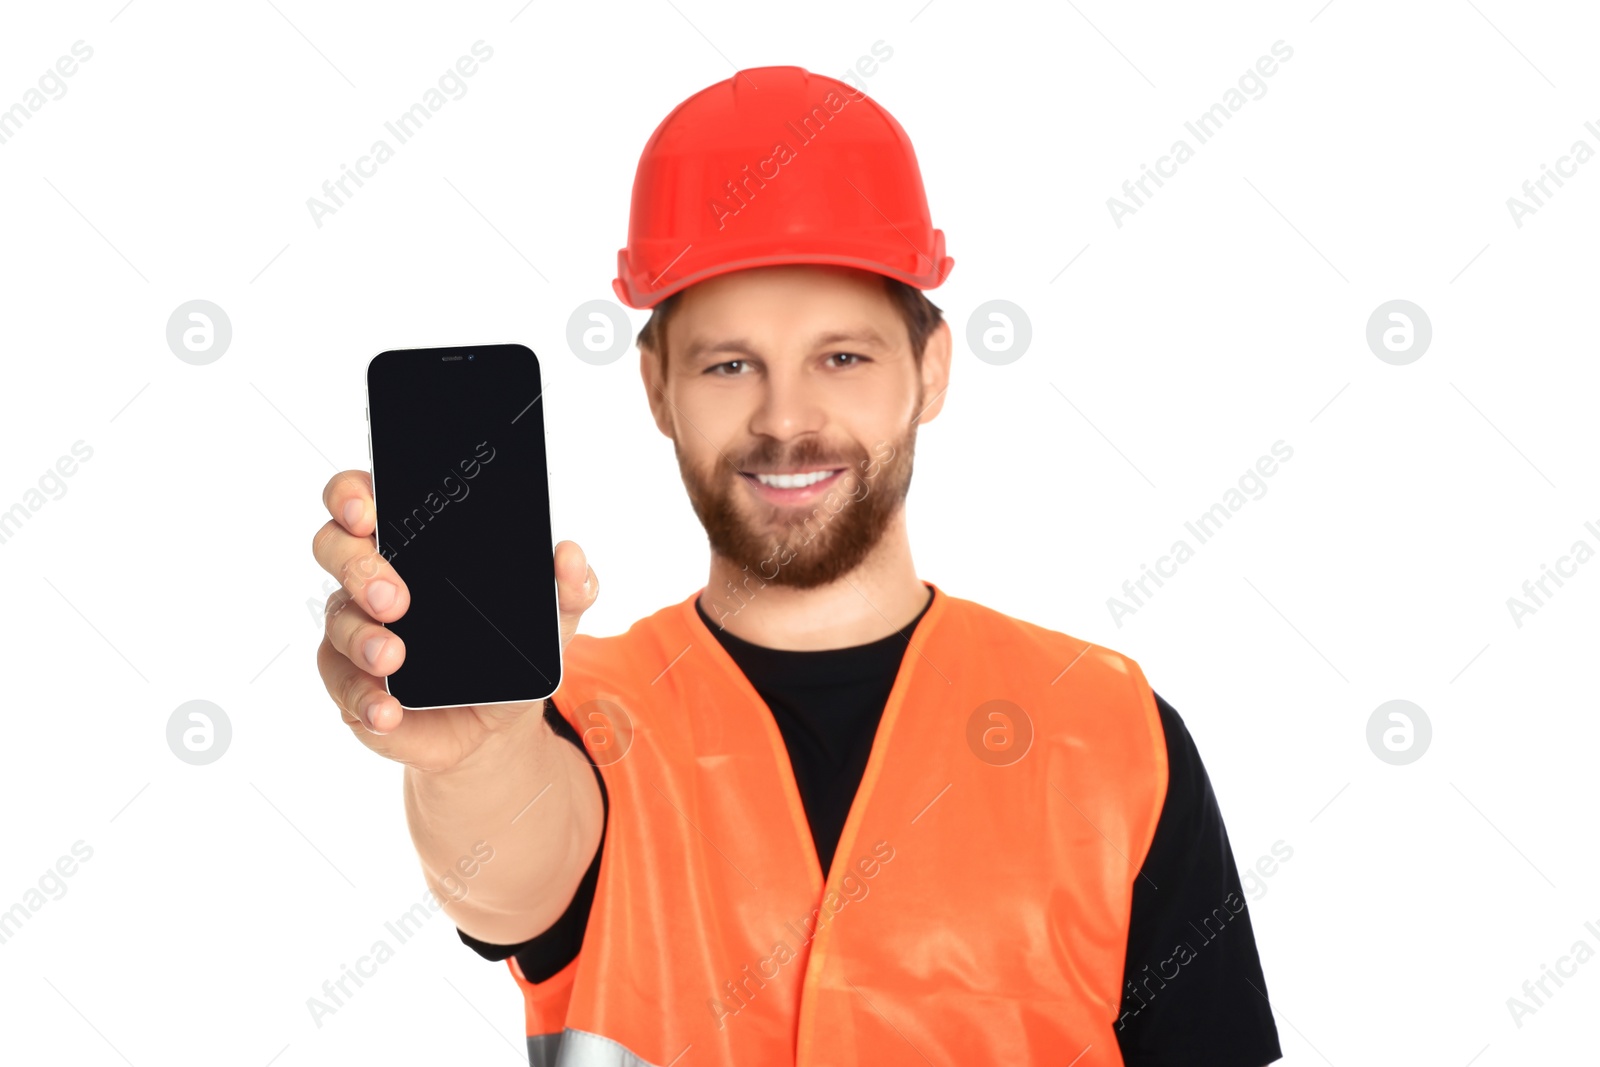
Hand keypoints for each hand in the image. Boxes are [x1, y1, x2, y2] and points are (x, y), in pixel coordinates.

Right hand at [311, 469, 598, 771]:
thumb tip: (569, 554)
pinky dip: (364, 699)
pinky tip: (388, 711)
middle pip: (334, 547)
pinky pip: (342, 686)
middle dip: (359, 566)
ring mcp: (355, 630)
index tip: (368, 512)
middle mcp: (371, 578)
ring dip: (361, 637)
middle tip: (396, 597)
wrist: (496, 724)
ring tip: (393, 658)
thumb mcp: (551, 619)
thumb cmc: (511, 650)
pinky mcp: (351, 684)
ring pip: (336, 618)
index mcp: (412, 543)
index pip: (363, 498)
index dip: (353, 495)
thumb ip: (569, 586)